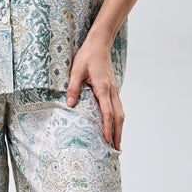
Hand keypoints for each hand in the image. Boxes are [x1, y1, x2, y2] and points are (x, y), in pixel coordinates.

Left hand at [65, 34, 124, 150]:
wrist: (100, 43)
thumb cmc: (88, 55)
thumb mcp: (76, 70)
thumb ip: (73, 88)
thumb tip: (70, 105)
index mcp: (102, 88)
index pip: (107, 112)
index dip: (107, 127)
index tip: (107, 140)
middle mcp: (111, 90)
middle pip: (119, 116)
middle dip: (118, 133)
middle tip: (116, 148)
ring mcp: (114, 89)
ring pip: (120, 112)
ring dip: (120, 127)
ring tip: (117, 141)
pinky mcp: (112, 88)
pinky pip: (118, 106)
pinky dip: (118, 118)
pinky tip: (114, 124)